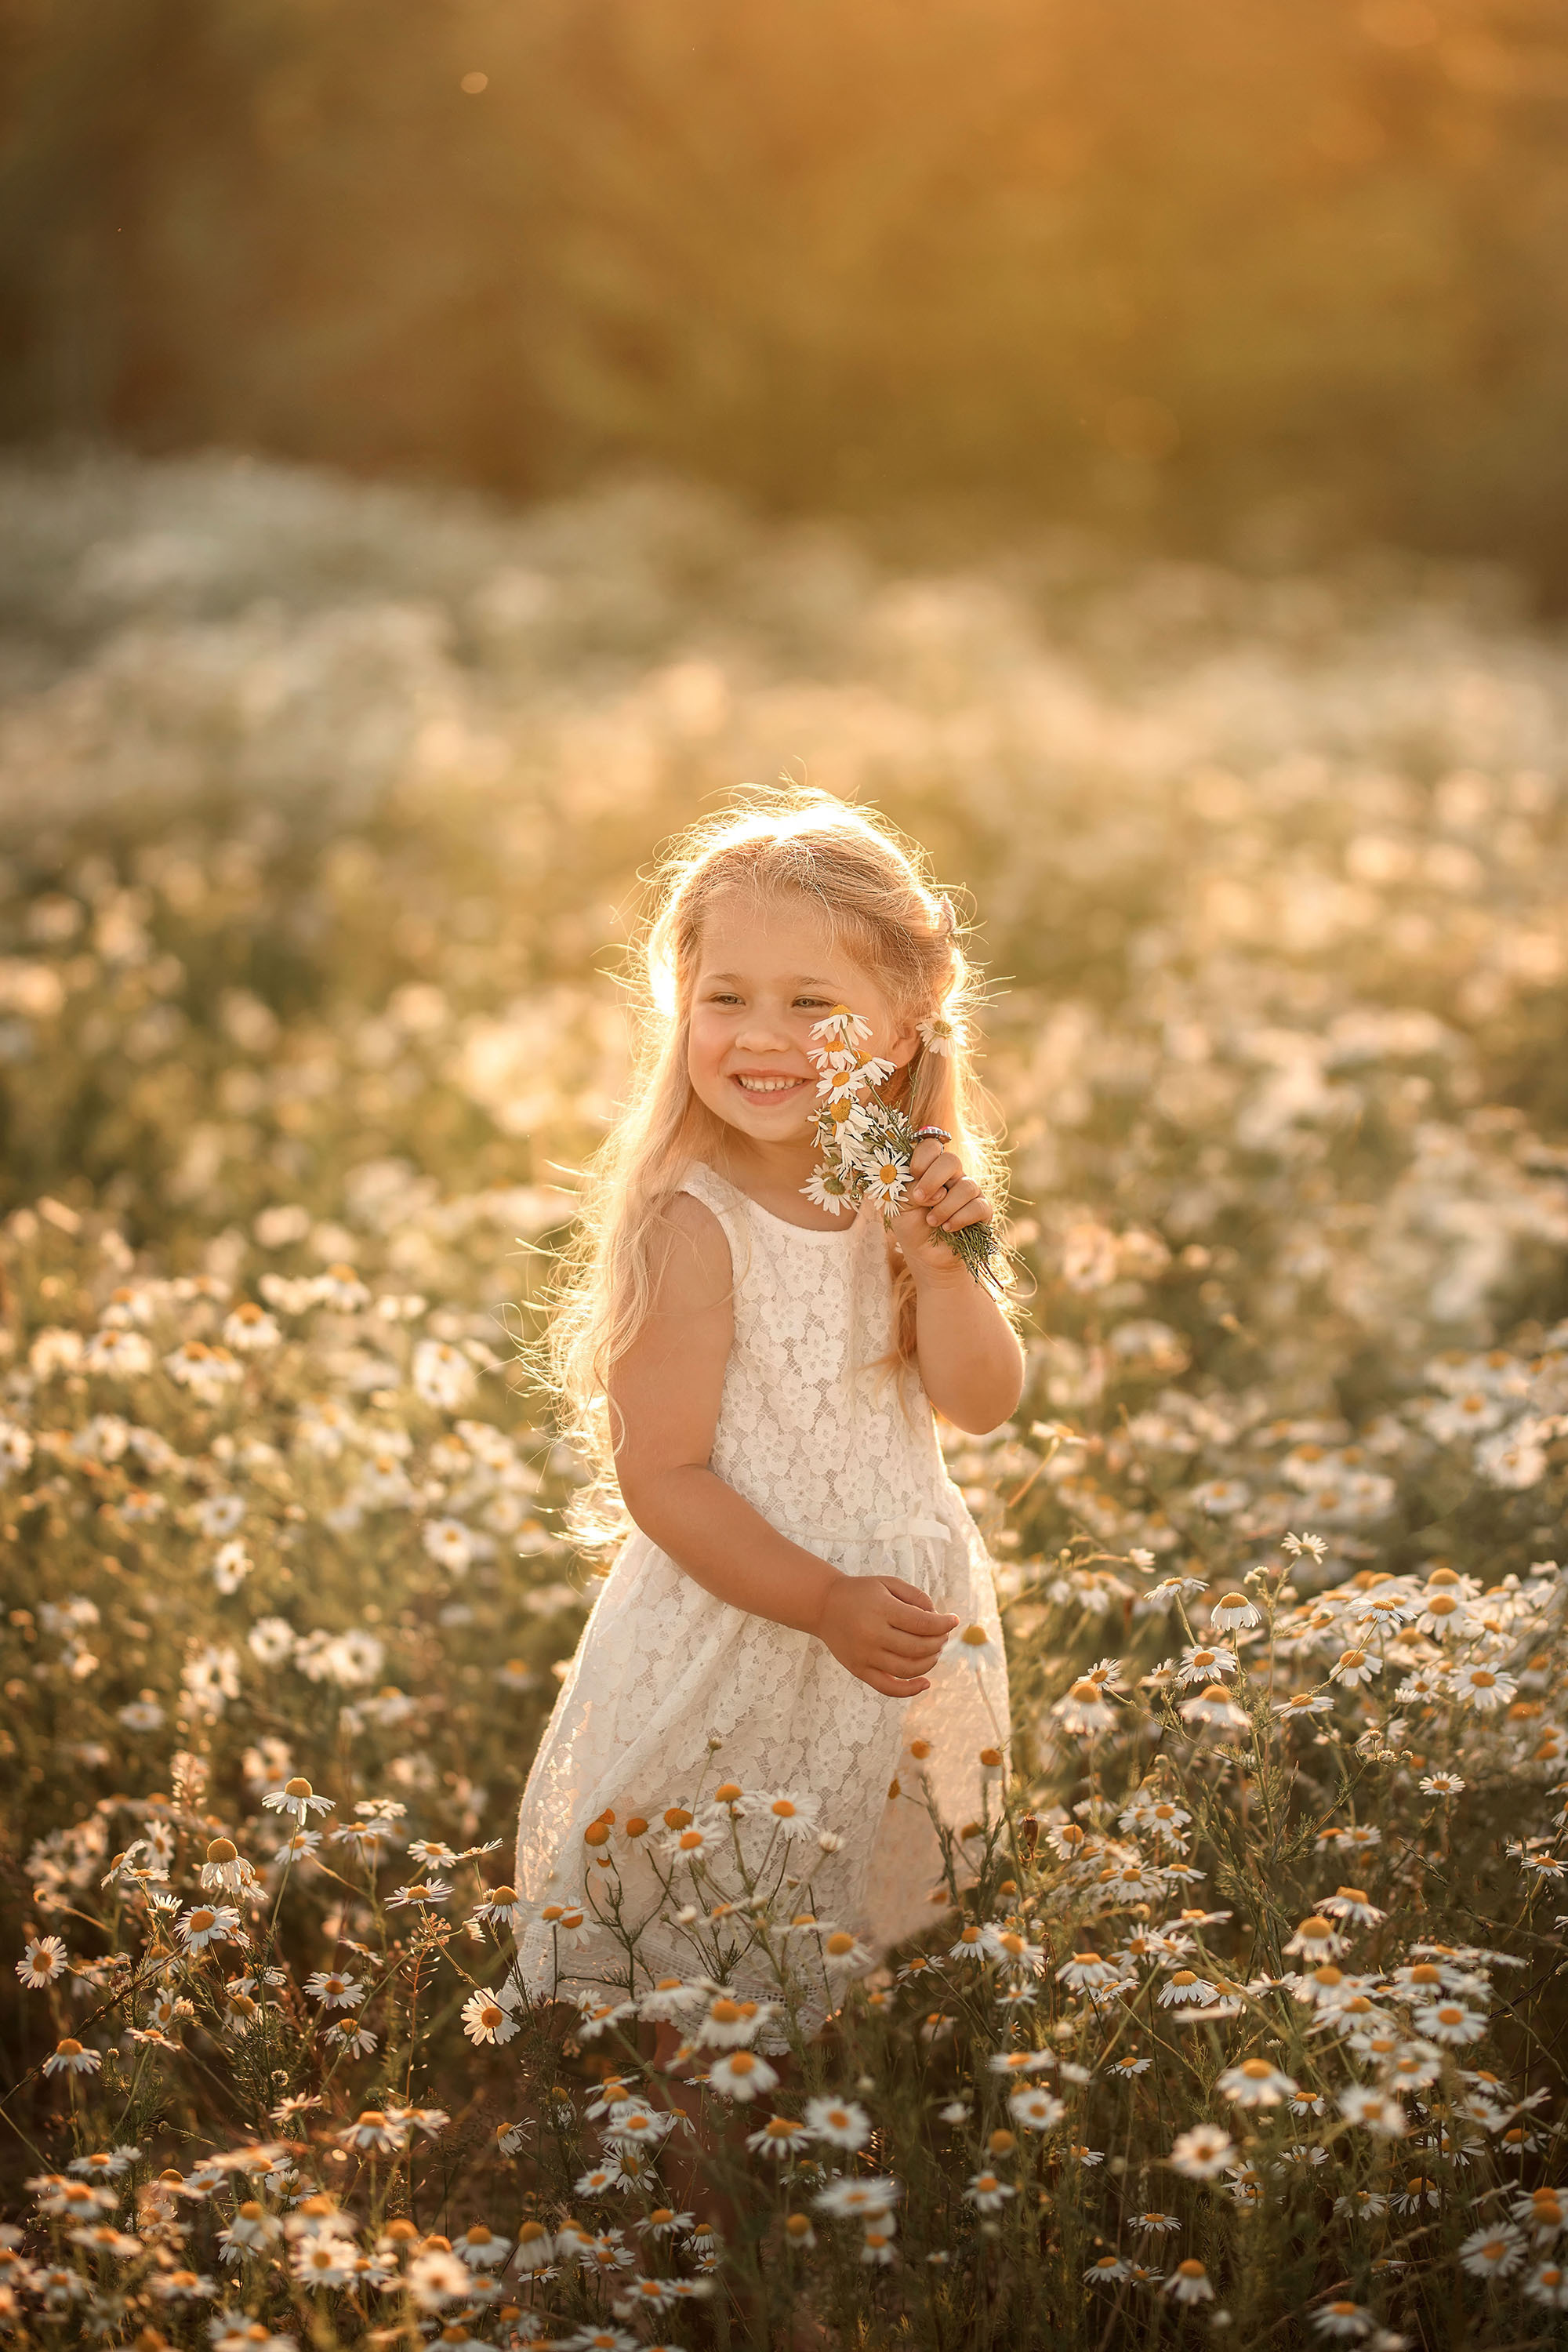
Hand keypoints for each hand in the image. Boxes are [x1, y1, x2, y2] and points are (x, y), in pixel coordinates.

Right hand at [814, 1573, 959, 1697]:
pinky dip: (910, 1690)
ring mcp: (865, 1656)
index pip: (922, 1623)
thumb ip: (915, 1596)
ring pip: (908, 1669)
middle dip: (939, 1642)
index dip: (943, 1624)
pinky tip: (926, 1683)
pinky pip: (888, 1688)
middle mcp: (873, 1635)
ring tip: (934, 1651)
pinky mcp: (859, 1670)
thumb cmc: (861, 1593)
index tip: (954, 1621)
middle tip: (943, 1635)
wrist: (823, 1605)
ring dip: (930, 1662)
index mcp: (881, 1610)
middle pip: (918, 1648)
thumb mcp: (888, 1583)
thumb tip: (938, 1618)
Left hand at [890, 1140, 993, 1274]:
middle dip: (933, 1179)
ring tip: (932, 1222)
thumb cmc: (912, 1227)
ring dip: (945, 1207)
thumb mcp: (899, 1205)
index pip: (931, 1146)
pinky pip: (978, 1206)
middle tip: (921, 1199)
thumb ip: (906, 1186)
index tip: (912, 1176)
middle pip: (951, 1160)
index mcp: (929, 1169)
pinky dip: (960, 1218)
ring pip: (966, 1186)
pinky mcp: (982, 1211)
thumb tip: (929, 1184)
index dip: (922, 1158)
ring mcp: (968, 1192)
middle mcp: (951, 1177)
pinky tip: (948, 1228)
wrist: (927, 1257)